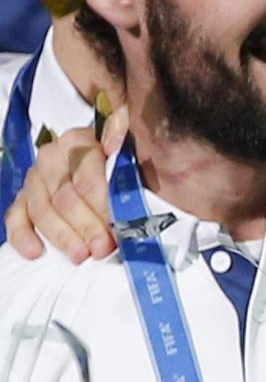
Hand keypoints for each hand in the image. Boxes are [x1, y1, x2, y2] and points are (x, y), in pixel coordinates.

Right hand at [4, 106, 123, 264]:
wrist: (110, 171)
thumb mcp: (135, 151)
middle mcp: (53, 156)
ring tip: (81, 256)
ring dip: (62, 235)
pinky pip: (16, 217)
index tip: (118, 224)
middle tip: (103, 247)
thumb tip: (120, 125)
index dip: (102, 202)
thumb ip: (125, 134)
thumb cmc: (126, 168)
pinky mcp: (24, 199)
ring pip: (42, 209)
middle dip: (85, 224)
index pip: (86, 173)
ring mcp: (36, 178)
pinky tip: (36, 252)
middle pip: (64, 194)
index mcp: (80, 140)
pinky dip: (24, 236)